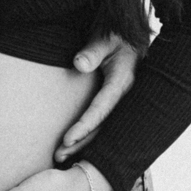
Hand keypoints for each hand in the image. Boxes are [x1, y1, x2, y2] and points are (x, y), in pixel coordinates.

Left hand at [53, 31, 138, 160]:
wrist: (131, 34)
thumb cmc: (117, 33)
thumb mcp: (106, 38)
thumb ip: (93, 51)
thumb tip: (78, 65)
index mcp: (122, 82)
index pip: (101, 110)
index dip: (84, 126)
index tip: (67, 140)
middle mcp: (123, 96)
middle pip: (102, 127)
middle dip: (81, 143)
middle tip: (58, 157)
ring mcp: (120, 100)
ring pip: (103, 128)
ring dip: (83, 143)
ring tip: (61, 157)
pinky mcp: (115, 101)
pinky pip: (103, 122)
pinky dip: (89, 135)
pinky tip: (76, 146)